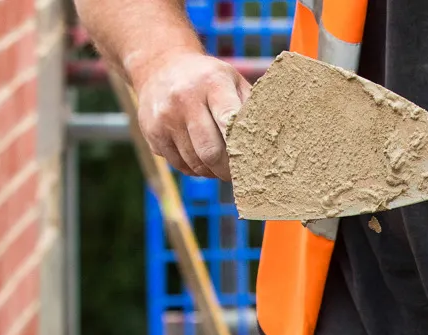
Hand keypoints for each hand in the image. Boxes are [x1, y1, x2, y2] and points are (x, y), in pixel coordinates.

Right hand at [135, 50, 249, 177]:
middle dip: (227, 170)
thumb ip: (251, 107)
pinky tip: (200, 157)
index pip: (228, 121)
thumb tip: (275, 138)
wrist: (160, 66)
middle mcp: (185, 99)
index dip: (241, 148)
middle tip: (239, 174)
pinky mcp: (152, 133)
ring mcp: (165, 118)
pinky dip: (195, 169)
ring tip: (220, 164)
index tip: (252, 162)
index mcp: (211, 83)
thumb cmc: (208, 78)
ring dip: (212, 171)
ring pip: (195, 164)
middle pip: (210, 153)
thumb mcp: (232, 80)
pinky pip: (180, 165)